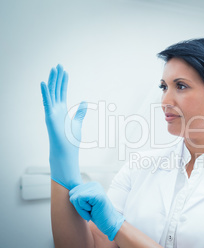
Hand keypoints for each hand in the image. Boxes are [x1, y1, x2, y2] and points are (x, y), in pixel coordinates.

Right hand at [40, 64, 86, 189]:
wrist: (66, 151)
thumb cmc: (71, 140)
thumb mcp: (77, 122)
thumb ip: (80, 112)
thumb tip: (85, 103)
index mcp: (62, 110)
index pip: (62, 92)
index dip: (63, 81)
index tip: (64, 71)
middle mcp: (55, 109)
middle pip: (56, 89)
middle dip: (57, 77)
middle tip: (59, 65)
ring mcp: (51, 112)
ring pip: (51, 93)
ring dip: (52, 81)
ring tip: (54, 69)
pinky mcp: (49, 116)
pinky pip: (46, 102)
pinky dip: (45, 92)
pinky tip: (43, 82)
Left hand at [69, 182, 124, 240]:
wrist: (110, 223)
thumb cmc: (98, 215)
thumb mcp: (86, 204)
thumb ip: (79, 196)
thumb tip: (69, 192)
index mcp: (91, 185)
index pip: (73, 191)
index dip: (77, 204)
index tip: (87, 208)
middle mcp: (94, 184)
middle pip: (72, 193)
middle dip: (78, 206)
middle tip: (89, 210)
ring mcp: (96, 188)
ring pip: (75, 197)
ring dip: (81, 209)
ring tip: (91, 211)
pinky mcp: (97, 194)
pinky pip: (80, 199)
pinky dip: (83, 209)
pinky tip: (92, 211)